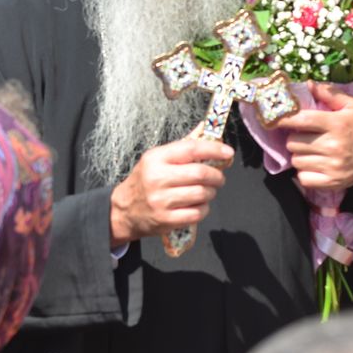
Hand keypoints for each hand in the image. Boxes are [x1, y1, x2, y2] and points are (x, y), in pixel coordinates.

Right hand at [109, 137, 232, 243]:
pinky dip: (204, 208)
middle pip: (200, 174)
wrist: (124, 210)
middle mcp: (157, 178)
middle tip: (219, 178)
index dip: (214, 150)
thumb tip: (206, 132)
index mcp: (156, 158)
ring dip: (211, 192)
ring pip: (202, 194)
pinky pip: (197, 213)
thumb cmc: (145, 181)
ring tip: (207, 191)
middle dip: (216, 176)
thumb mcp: (156, 160)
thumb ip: (181, 148)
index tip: (228, 152)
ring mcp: (161, 201)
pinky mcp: (166, 220)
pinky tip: (199, 204)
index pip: (191, 149)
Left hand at [270, 83, 352, 190]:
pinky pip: (303, 178)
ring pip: (296, 160)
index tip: (274, 119)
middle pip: (294, 142)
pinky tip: (314, 165)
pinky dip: (304, 172)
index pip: (302, 120)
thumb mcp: (351, 106)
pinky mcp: (331, 182)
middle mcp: (333, 145)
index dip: (284, 119)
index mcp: (336, 124)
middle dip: (295, 138)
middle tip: (304, 136)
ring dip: (299, 155)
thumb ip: (330, 94)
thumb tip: (308, 84)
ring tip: (310, 151)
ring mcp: (332, 166)